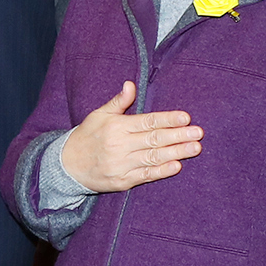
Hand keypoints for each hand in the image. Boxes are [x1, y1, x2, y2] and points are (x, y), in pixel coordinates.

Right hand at [59, 81, 201, 192]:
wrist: (67, 166)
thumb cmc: (86, 136)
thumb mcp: (99, 115)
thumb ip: (118, 101)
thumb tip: (131, 84)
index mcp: (116, 127)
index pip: (147, 121)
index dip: (167, 119)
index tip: (186, 117)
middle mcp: (119, 146)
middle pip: (154, 139)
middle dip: (178, 136)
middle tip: (198, 133)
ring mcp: (121, 165)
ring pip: (153, 158)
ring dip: (176, 153)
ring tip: (195, 148)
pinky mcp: (122, 181)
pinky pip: (145, 176)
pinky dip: (161, 171)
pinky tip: (176, 166)